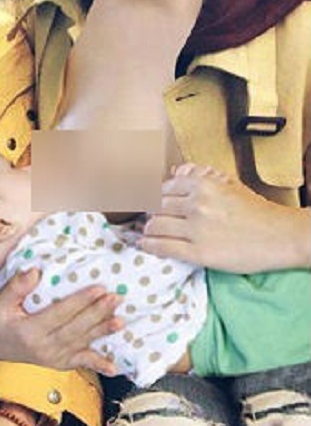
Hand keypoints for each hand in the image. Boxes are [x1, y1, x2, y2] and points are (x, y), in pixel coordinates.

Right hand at [0, 268, 122, 374]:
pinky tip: (115, 367)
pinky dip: (98, 365)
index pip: (61, 314)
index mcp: (29, 332)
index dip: (81, 301)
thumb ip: (16, 287)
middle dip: (98, 313)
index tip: (98, 288)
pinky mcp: (59, 363)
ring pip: (82, 344)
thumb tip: (35, 271)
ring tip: (121, 321)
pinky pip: (81, 363)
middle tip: (116, 298)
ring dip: (103, 332)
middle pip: (76, 329)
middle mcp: (44, 348)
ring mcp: (53, 358)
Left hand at [139, 162, 309, 271]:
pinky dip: (150, 245)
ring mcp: (196, 229)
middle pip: (157, 206)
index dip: (153, 195)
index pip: (164, 187)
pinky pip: (165, 247)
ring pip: (156, 225)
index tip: (148, 199)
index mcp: (203, 184)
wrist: (280, 236)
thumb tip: (172, 173)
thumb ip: (198, 179)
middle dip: (150, 212)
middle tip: (148, 216)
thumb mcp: (227, 185)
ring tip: (147, 230)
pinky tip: (144, 244)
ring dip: (148, 228)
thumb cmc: (256, 210)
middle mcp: (196, 204)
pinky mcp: (199, 252)